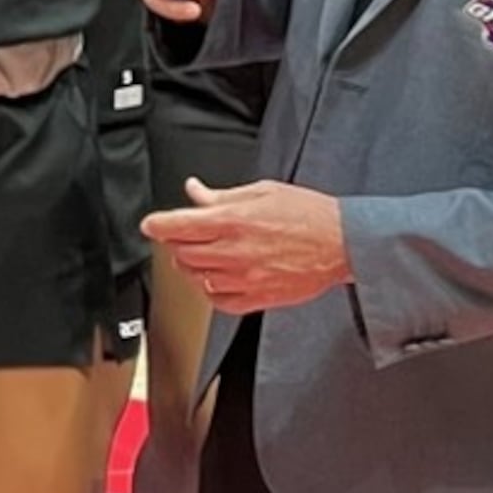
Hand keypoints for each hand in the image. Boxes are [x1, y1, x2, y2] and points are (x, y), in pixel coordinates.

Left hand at [141, 179, 351, 313]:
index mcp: (233, 221)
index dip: (157, 225)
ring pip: (198, 278)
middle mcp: (235, 252)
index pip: (178, 226)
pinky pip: (220, 301)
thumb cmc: (308, 214)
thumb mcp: (262, 191)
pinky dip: (212, 291)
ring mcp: (245, 279)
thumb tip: (195, 191)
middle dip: (178, 243)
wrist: (342, 242)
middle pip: (183, 253)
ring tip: (205, 254)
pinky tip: (219, 278)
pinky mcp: (258, 298)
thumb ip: (222, 196)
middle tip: (185, 235)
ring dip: (193, 266)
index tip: (150, 225)